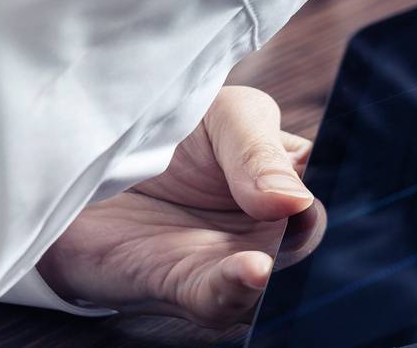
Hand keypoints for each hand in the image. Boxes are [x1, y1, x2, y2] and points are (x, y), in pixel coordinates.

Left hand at [34, 87, 324, 331]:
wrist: (75, 160)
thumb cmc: (164, 131)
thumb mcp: (224, 116)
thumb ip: (262, 152)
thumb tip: (296, 200)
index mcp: (290, 175)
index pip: (333, 181)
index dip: (341, 182)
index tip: (336, 177)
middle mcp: (271, 225)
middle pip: (312, 237)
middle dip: (309, 231)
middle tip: (296, 214)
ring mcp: (232, 259)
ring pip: (274, 279)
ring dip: (275, 272)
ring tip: (264, 260)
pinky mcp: (187, 287)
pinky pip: (223, 300)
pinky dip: (237, 290)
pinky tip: (250, 272)